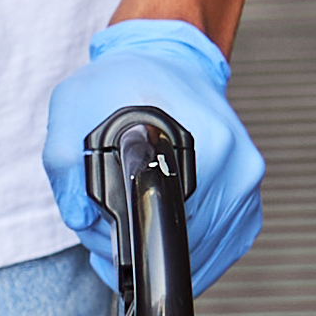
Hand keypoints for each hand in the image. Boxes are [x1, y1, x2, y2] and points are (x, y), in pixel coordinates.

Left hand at [45, 18, 263, 286]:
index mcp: (203, 141)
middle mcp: (236, 164)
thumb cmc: (122, 84)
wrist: (166, 62)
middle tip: (106, 227)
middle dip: (138, 246)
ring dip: (162, 249)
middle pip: (181, 244)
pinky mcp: (250, 201)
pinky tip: (160, 223)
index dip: (124, 242)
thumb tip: (80, 216)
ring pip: (201, 253)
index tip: (103, 238)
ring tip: (134, 216)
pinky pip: (220, 247)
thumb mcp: (74, 108)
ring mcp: (248, 184)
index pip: (161, 224)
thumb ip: (65, 163)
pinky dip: (187, 248)